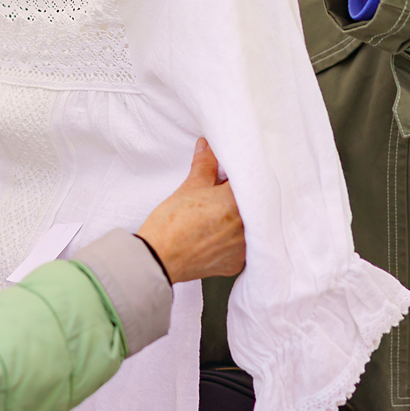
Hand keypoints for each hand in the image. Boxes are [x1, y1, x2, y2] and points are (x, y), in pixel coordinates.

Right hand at [136, 140, 245, 283]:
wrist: (157, 258)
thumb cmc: (170, 224)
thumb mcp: (189, 188)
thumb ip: (205, 165)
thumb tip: (207, 147)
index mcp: (236, 202)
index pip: (249, 180)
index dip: (239, 176)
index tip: (230, 175)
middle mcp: (246, 226)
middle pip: (251, 204)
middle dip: (239, 197)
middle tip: (222, 194)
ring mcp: (242, 248)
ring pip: (249, 226)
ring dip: (239, 218)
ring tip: (218, 216)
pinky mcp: (236, 263)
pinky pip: (241, 246)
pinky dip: (232, 239)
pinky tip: (218, 235)